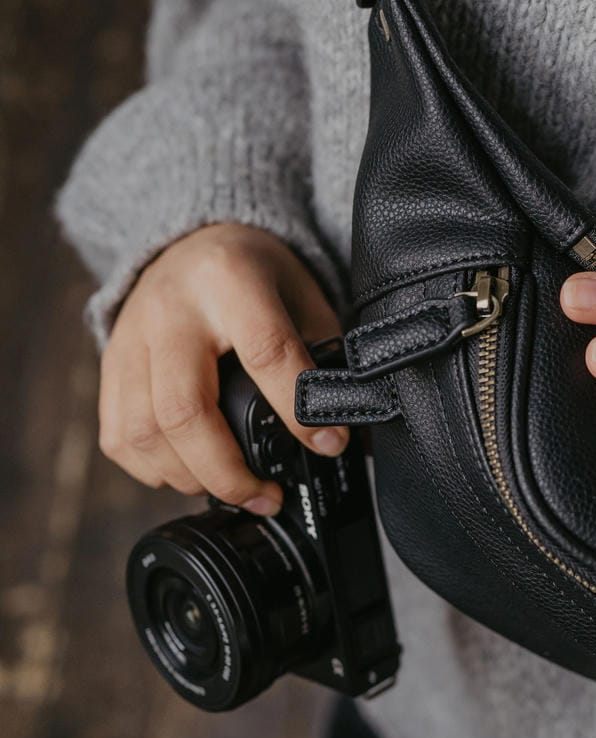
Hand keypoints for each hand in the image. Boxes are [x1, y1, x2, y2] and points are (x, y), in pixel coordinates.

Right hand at [99, 223, 347, 513]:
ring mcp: (130, 339)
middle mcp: (170, 310)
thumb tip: (345, 424)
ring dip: (190, 478)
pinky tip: (189, 472)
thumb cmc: (256, 274)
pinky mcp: (109, 365)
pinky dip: (153, 470)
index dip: (300, 409)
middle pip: (185, 411)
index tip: (329, 444)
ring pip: (144, 433)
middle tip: (265, 497)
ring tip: (231, 488)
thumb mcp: (301, 295)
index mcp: (229, 281)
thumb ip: (321, 353)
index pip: (266, 352)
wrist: (193, 241)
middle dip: (228, 472)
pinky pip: (119, 436)